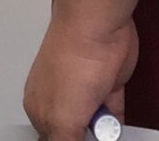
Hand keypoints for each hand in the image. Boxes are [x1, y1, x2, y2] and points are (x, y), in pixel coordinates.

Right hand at [23, 10, 137, 140]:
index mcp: (40, 108)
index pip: (49, 139)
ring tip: (106, 135)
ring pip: (93, 126)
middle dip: (83, 139)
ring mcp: (85, 91)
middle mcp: (60, 99)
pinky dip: (117, 126)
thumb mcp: (62, 120)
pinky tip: (118, 134)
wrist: (99, 28)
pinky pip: (114, 114)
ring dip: (102, 136)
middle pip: (71, 134)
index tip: (79, 140)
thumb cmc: (72, 62)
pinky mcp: (108, 85)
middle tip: (92, 136)